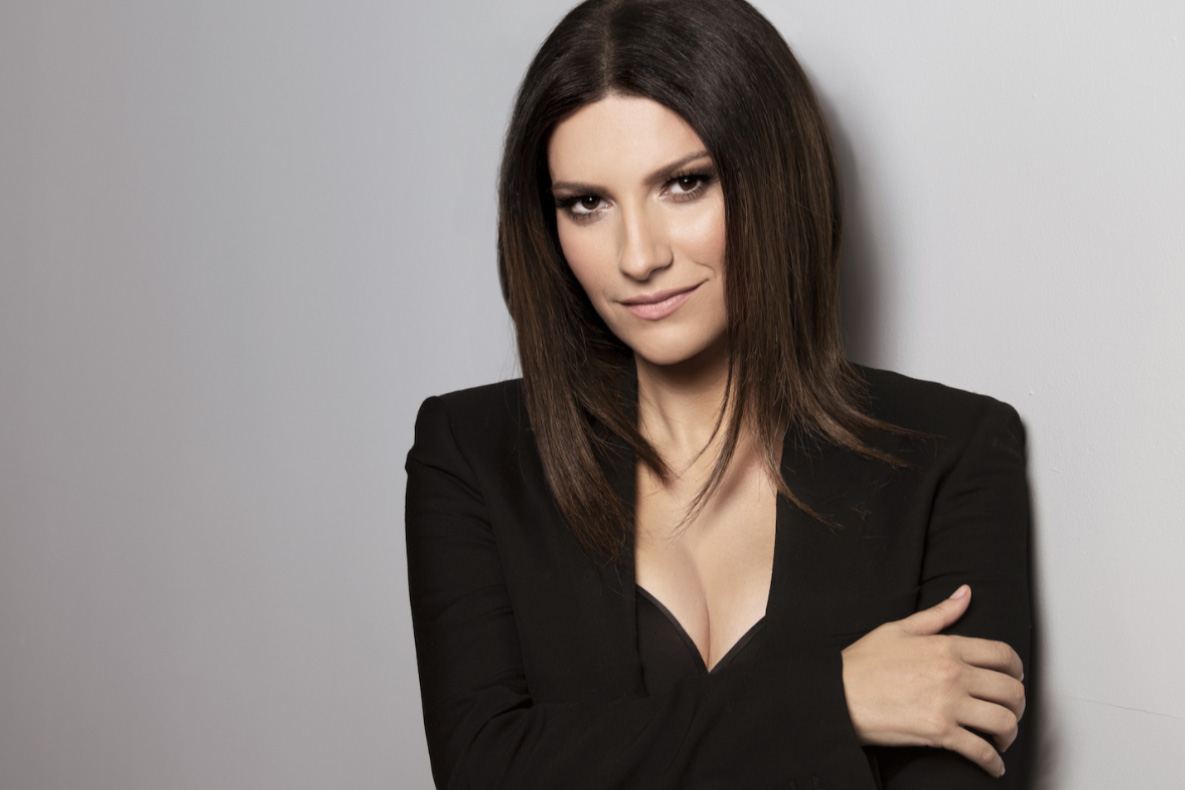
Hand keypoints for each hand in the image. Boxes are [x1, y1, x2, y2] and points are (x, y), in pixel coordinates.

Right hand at [840, 585, 1025, 777]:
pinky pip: (981, 751)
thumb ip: (939, 614)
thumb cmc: (863, 663)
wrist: (837, 694)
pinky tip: (993, 766)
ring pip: (1004, 722)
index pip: (1003, 654)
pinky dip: (994, 764)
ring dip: (1010, 734)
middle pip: (1011, 691)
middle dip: (1018, 705)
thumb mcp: (899, 629)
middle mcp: (953, 674)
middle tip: (1010, 712)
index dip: (1017, 669)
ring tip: (1002, 738)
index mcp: (947, 646)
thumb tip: (965, 593)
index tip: (1014, 679)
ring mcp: (948, 704)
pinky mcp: (939, 733)